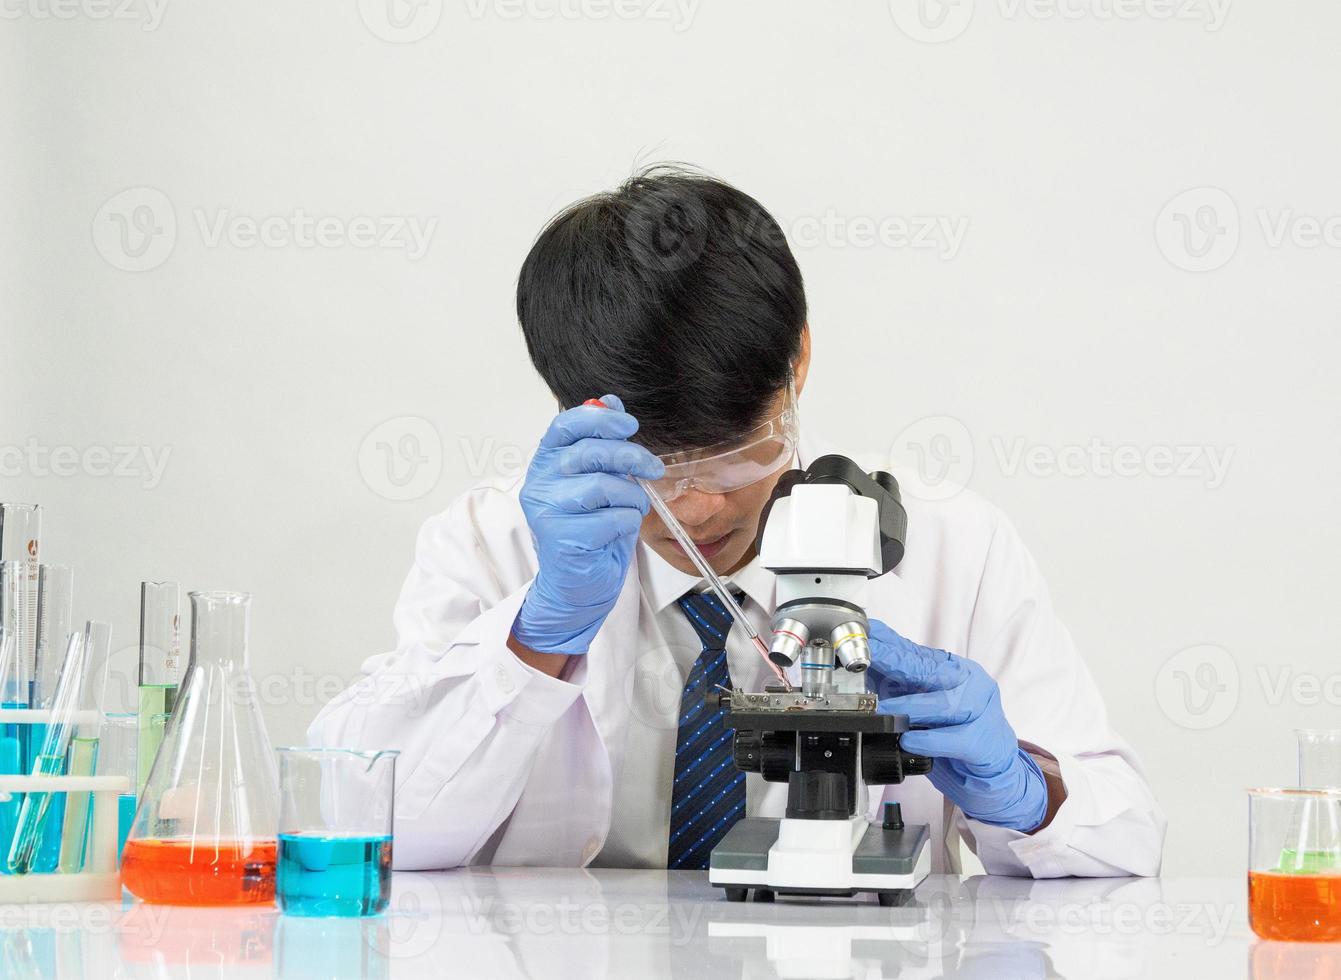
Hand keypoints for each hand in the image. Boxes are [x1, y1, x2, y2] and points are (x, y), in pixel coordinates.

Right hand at [511, 394, 663, 654]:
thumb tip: (610, 401)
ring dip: (631, 496)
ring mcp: (548, 511)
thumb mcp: (598, 479)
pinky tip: (619, 530)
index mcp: (546, 462)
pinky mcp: (563, 539)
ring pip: (603, 486)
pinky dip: (627, 522)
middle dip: (631, 456)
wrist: (578, 582)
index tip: (630, 425)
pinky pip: (612, 518)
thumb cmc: (589, 528)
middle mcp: (540, 483)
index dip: (599, 419)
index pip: (564, 425)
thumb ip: (601, 441)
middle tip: (653, 467)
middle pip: (589, 452)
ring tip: (632, 507)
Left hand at [866, 619, 1047, 831]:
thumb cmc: (955, 735)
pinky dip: (929, 740)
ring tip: (881, 710)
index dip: (890, 644)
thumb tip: (861, 671)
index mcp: (955, 671)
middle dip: (895, 662)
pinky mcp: (984, 742)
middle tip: (865, 661)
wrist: (992, 774)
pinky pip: (954, 738)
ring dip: (909, 707)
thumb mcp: (923, 706)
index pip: (918, 653)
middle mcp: (971, 684)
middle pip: (930, 670)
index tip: (867, 635)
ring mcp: (982, 711)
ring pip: (944, 704)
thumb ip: (898, 688)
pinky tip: (908, 740)